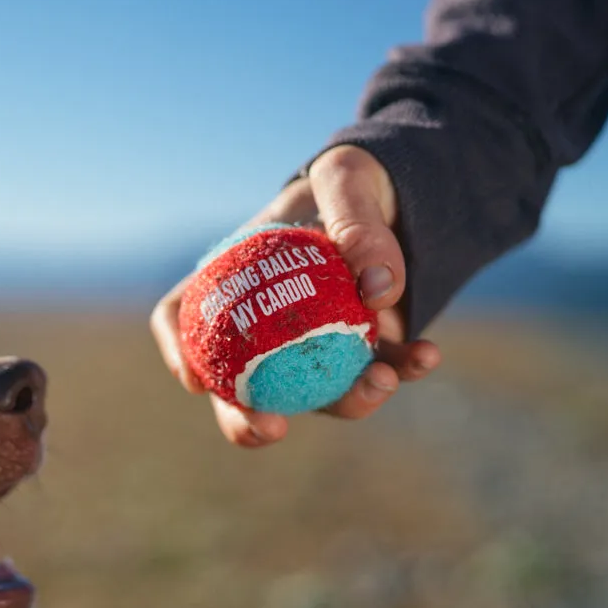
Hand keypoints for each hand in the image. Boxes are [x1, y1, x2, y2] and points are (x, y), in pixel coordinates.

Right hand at [149, 145, 440, 447]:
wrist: (407, 195)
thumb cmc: (354, 181)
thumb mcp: (348, 178)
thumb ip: (354, 219)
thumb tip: (378, 287)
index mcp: (232, 278)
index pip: (182, 315)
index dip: (179, 351)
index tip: (196, 380)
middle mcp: (264, 326)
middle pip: (235, 384)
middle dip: (244, 420)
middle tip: (270, 429)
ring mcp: (311, 348)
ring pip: (314, 395)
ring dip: (348, 400)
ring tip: (382, 381)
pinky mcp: (362, 355)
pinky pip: (379, 373)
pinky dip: (403, 370)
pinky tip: (427, 356)